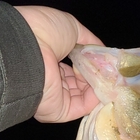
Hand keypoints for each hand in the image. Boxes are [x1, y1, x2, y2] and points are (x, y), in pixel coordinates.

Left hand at [15, 6, 102, 122]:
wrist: (27, 50)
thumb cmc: (44, 33)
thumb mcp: (71, 28)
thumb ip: (88, 40)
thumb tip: (102, 51)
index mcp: (50, 60)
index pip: (73, 67)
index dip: (90, 64)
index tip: (105, 62)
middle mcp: (51, 80)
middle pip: (79, 82)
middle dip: (96, 76)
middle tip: (112, 71)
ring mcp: (55, 97)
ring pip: (83, 95)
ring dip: (98, 87)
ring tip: (113, 77)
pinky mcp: (59, 111)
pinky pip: (82, 107)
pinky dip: (95, 99)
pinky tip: (106, 88)